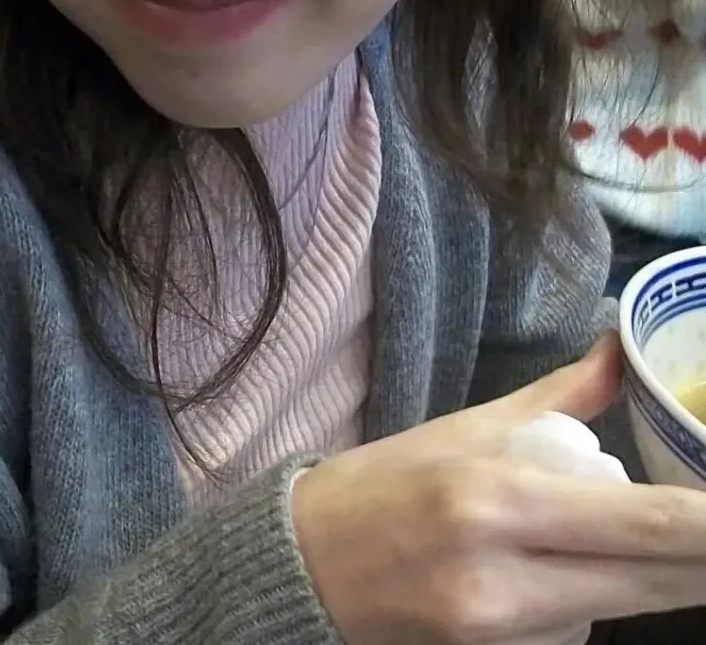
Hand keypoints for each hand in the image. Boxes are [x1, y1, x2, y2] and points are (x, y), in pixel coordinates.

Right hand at [293, 334, 705, 644]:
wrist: (302, 563)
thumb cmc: (383, 483)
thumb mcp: (465, 429)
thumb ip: (557, 399)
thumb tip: (618, 352)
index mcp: (495, 496)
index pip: (647, 524)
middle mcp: (505, 576)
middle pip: (654, 582)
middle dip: (699, 556)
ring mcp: (499, 634)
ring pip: (618, 612)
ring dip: (644, 580)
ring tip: (627, 541)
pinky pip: (574, 636)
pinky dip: (589, 606)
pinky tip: (561, 576)